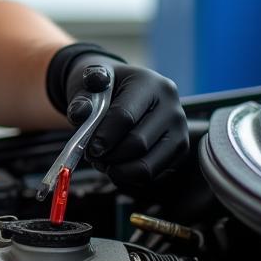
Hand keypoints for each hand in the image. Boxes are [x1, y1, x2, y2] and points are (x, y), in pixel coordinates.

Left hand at [48, 44, 189, 194]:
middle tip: (92, 156)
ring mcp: (180, 130)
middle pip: (138, 144)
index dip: (104, 137)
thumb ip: (81, 97)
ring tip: (102, 162)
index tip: (89, 149)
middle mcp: (172, 106)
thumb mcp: (87, 83)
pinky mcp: (180, 150)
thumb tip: (80, 113)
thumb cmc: (103, 88)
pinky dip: (129, 177)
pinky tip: (116, 165)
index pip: (125, 116)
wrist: (121, 90)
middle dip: (110, 156)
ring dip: (118, 171)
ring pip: (147, 166)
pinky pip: (153, 175)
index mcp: (149, 83)